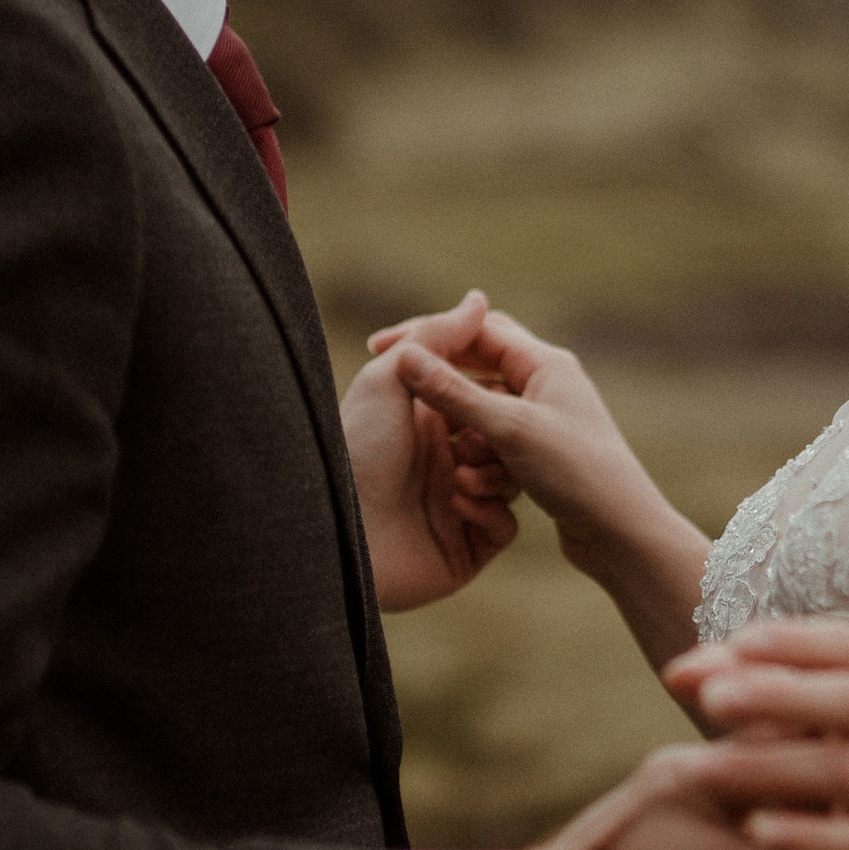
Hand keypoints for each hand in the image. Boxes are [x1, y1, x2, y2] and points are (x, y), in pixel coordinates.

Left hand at [339, 291, 521, 609]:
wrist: (337, 531)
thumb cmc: (355, 449)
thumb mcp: (390, 378)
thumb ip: (436, 338)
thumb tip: (479, 300)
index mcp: (429, 422)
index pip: (484, 400)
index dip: (497, 393)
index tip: (505, 387)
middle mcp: (444, 463)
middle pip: (505, 442)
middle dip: (501, 436)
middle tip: (474, 439)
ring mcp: (456, 507)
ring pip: (511, 483)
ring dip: (494, 475)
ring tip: (459, 476)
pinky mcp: (465, 548)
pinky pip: (502, 527)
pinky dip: (489, 513)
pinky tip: (456, 506)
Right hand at [378, 303, 711, 664]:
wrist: (622, 536)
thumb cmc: (577, 474)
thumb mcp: (509, 430)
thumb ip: (455, 393)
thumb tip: (407, 355)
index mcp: (547, 363)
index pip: (479, 330)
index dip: (428, 336)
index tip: (381, 347)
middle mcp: (548, 384)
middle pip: (479, 369)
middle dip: (443, 391)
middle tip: (396, 395)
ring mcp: (545, 421)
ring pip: (484, 415)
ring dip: (466, 442)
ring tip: (463, 472)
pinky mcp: (542, 456)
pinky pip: (497, 448)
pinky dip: (484, 465)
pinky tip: (479, 490)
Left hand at [661, 617, 848, 849]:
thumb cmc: (822, 773)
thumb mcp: (788, 729)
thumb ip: (735, 692)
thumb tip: (675, 675)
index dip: (798, 640)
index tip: (739, 643)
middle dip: (780, 695)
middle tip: (712, 700)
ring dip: (771, 766)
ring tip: (701, 769)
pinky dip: (807, 837)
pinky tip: (754, 831)